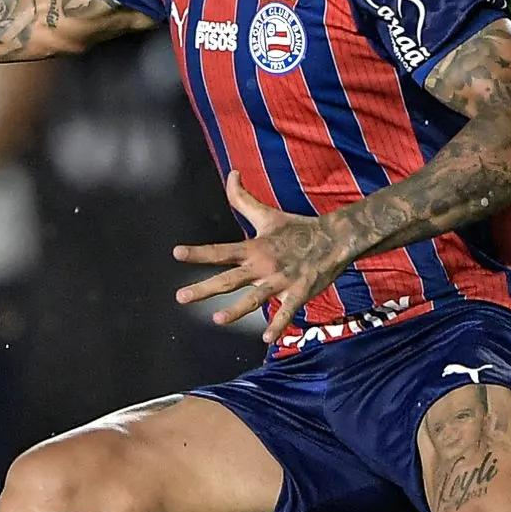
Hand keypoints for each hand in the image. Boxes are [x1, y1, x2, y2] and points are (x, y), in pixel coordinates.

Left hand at [173, 172, 352, 342]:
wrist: (334, 239)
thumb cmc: (296, 228)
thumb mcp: (267, 214)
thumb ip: (243, 199)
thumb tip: (232, 172)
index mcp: (254, 248)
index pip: (221, 251)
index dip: (198, 252)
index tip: (176, 253)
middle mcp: (263, 265)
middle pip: (229, 279)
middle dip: (204, 288)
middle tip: (180, 297)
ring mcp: (281, 280)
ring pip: (255, 298)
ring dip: (236, 310)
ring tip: (217, 320)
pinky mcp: (299, 291)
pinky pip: (287, 311)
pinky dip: (277, 325)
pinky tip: (266, 339)